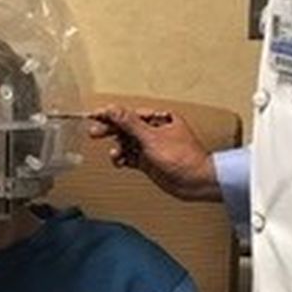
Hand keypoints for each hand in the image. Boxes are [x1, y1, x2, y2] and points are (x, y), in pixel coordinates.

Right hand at [88, 106, 221, 201]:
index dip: (112, 114)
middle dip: (111, 130)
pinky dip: (124, 159)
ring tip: (115, 154)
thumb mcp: (152, 138)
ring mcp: (152, 147)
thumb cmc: (184, 159)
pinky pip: (131, 157)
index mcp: (160, 119)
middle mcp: (156, 132)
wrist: (196, 182)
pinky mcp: (150, 162)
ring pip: (128, 144)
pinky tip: (120, 162)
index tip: (96, 115)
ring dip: (119, 148)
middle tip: (95, 132)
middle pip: (127, 128)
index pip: (130, 114)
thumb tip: (114, 109)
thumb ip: (130, 123)